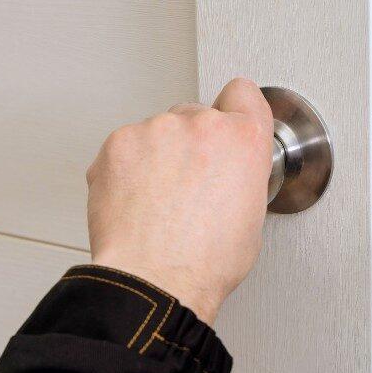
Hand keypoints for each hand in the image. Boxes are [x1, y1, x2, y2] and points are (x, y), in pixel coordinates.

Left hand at [86, 78, 272, 324]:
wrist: (156, 279)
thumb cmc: (206, 260)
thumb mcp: (253, 215)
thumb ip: (242, 175)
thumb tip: (228, 175)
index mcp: (245, 140)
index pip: (243, 93)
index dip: (236, 109)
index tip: (228, 123)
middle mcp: (203, 124)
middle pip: (196, 115)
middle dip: (194, 143)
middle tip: (189, 184)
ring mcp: (157, 130)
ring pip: (159, 131)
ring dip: (160, 155)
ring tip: (160, 201)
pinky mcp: (118, 143)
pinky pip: (127, 146)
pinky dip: (129, 167)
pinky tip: (137, 201)